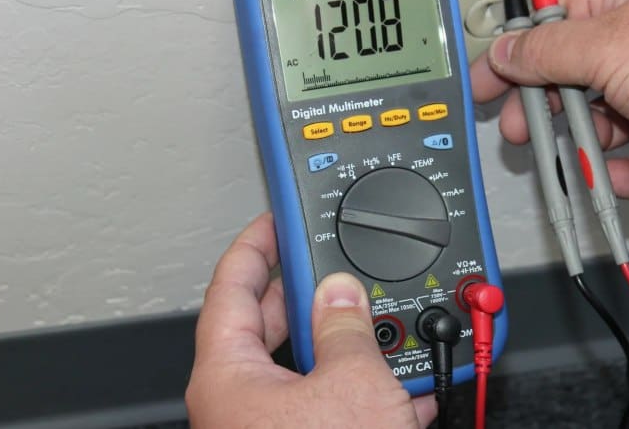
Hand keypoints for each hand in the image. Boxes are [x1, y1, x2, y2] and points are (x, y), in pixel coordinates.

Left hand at [186, 213, 435, 427]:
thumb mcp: (353, 383)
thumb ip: (347, 328)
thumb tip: (343, 293)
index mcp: (228, 376)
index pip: (230, 286)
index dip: (256, 244)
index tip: (275, 220)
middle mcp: (239, 401)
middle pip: (271, 325)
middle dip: (315, 298)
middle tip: (337, 268)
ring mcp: (270, 424)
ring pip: (308, 369)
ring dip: (350, 350)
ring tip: (386, 334)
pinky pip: (329, 403)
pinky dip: (361, 390)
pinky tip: (400, 387)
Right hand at [472, 0, 628, 271]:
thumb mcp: (607, 45)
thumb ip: (548, 52)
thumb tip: (508, 52)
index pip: (558, 24)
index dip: (518, 54)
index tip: (486, 82)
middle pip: (581, 79)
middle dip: (549, 108)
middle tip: (521, 130)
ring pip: (613, 125)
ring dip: (588, 144)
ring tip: (568, 160)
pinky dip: (628, 174)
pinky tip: (613, 179)